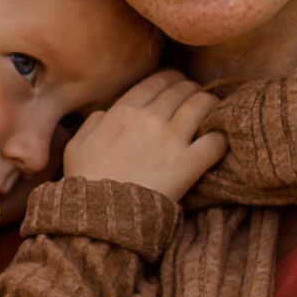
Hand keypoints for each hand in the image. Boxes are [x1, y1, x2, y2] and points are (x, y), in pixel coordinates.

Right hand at [61, 71, 225, 201]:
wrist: (101, 216)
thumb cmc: (85, 182)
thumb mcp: (76, 146)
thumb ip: (92, 122)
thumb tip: (106, 114)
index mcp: (123, 110)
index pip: (158, 80)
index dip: (172, 79)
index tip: (177, 85)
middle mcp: (150, 118)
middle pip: (183, 89)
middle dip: (192, 90)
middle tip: (197, 99)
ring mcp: (171, 140)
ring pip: (203, 105)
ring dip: (211, 105)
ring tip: (213, 113)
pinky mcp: (189, 164)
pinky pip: (216, 140)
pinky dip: (221, 137)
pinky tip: (218, 140)